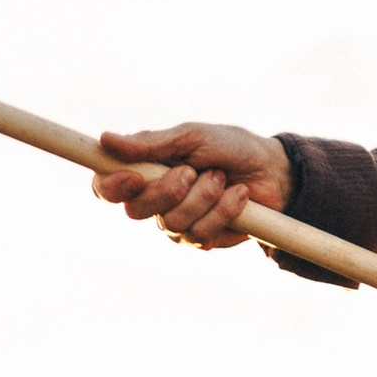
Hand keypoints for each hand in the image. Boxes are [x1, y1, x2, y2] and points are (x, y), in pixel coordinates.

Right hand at [90, 120, 289, 249]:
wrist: (271, 170)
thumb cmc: (228, 146)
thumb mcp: (191, 136)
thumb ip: (151, 143)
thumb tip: (105, 139)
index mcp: (144, 172)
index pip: (107, 188)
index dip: (112, 187)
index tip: (134, 177)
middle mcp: (154, 201)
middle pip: (136, 210)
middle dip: (168, 190)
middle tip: (193, 171)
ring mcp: (176, 223)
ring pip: (172, 223)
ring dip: (204, 197)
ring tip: (222, 178)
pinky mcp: (201, 240)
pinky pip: (200, 234)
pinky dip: (223, 210)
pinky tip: (238, 196)